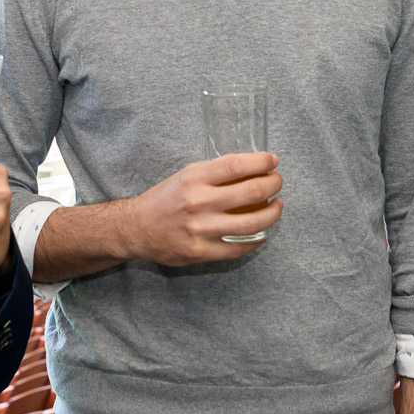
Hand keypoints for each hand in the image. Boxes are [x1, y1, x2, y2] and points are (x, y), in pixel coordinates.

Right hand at [124, 152, 281, 265]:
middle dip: (273, 185)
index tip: (273, 161)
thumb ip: (214, 172)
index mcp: (193, 178)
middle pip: (251, 192)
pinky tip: (262, 233)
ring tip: (276, 206)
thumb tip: (251, 166)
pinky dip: (257, 240)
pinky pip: (239, 247)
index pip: (236, 165)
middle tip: (277, 183)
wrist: (136, 228)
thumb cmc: (165, 199)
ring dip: (273, 214)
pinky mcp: (201, 252)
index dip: (261, 162)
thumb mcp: (185, 176)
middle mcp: (198, 202)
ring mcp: (200, 229)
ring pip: (251, 224)